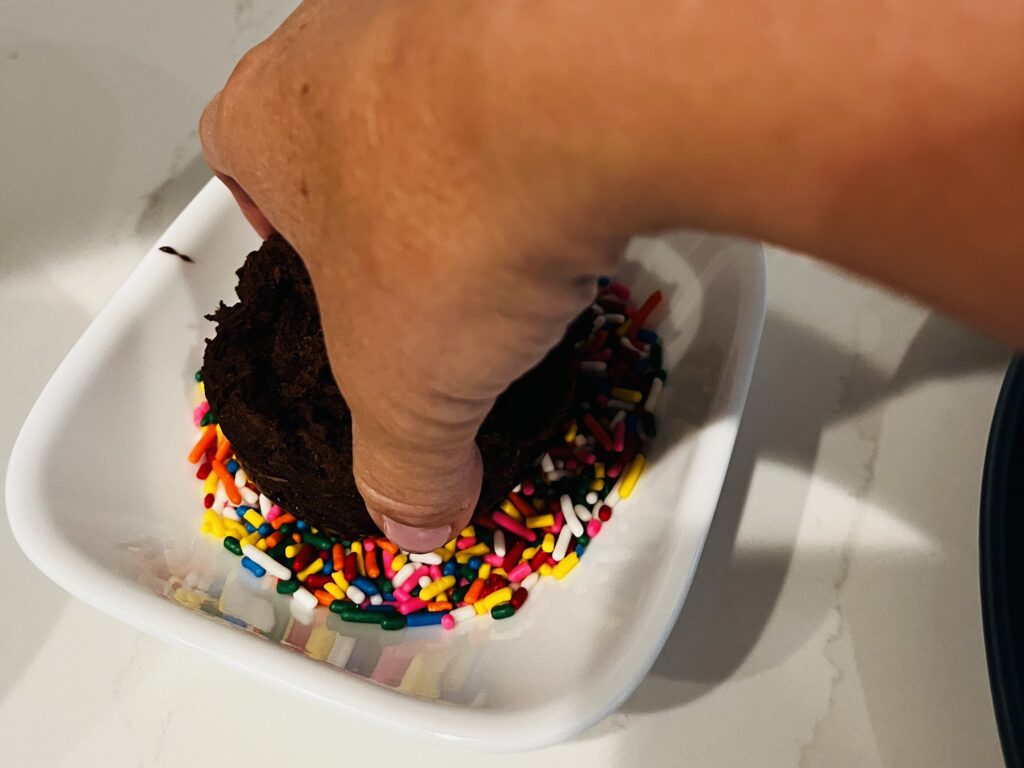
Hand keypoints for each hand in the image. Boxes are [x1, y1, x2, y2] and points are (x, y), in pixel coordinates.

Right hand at [200, 0, 620, 550]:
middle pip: (351, 141)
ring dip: (475, 169)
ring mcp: (441, 13)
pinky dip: (554, 137)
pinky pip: (533, 83)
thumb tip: (416, 518)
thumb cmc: (452, 203)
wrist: (582, 93)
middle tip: (430, 279)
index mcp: (267, 121)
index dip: (281, 233)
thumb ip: (402, 463)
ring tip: (518, 243)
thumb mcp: (405, 388)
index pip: (243, 169)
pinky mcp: (538, 16)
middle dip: (386, 211)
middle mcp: (345, 44)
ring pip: (444, 102)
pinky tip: (581, 191)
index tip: (321, 276)